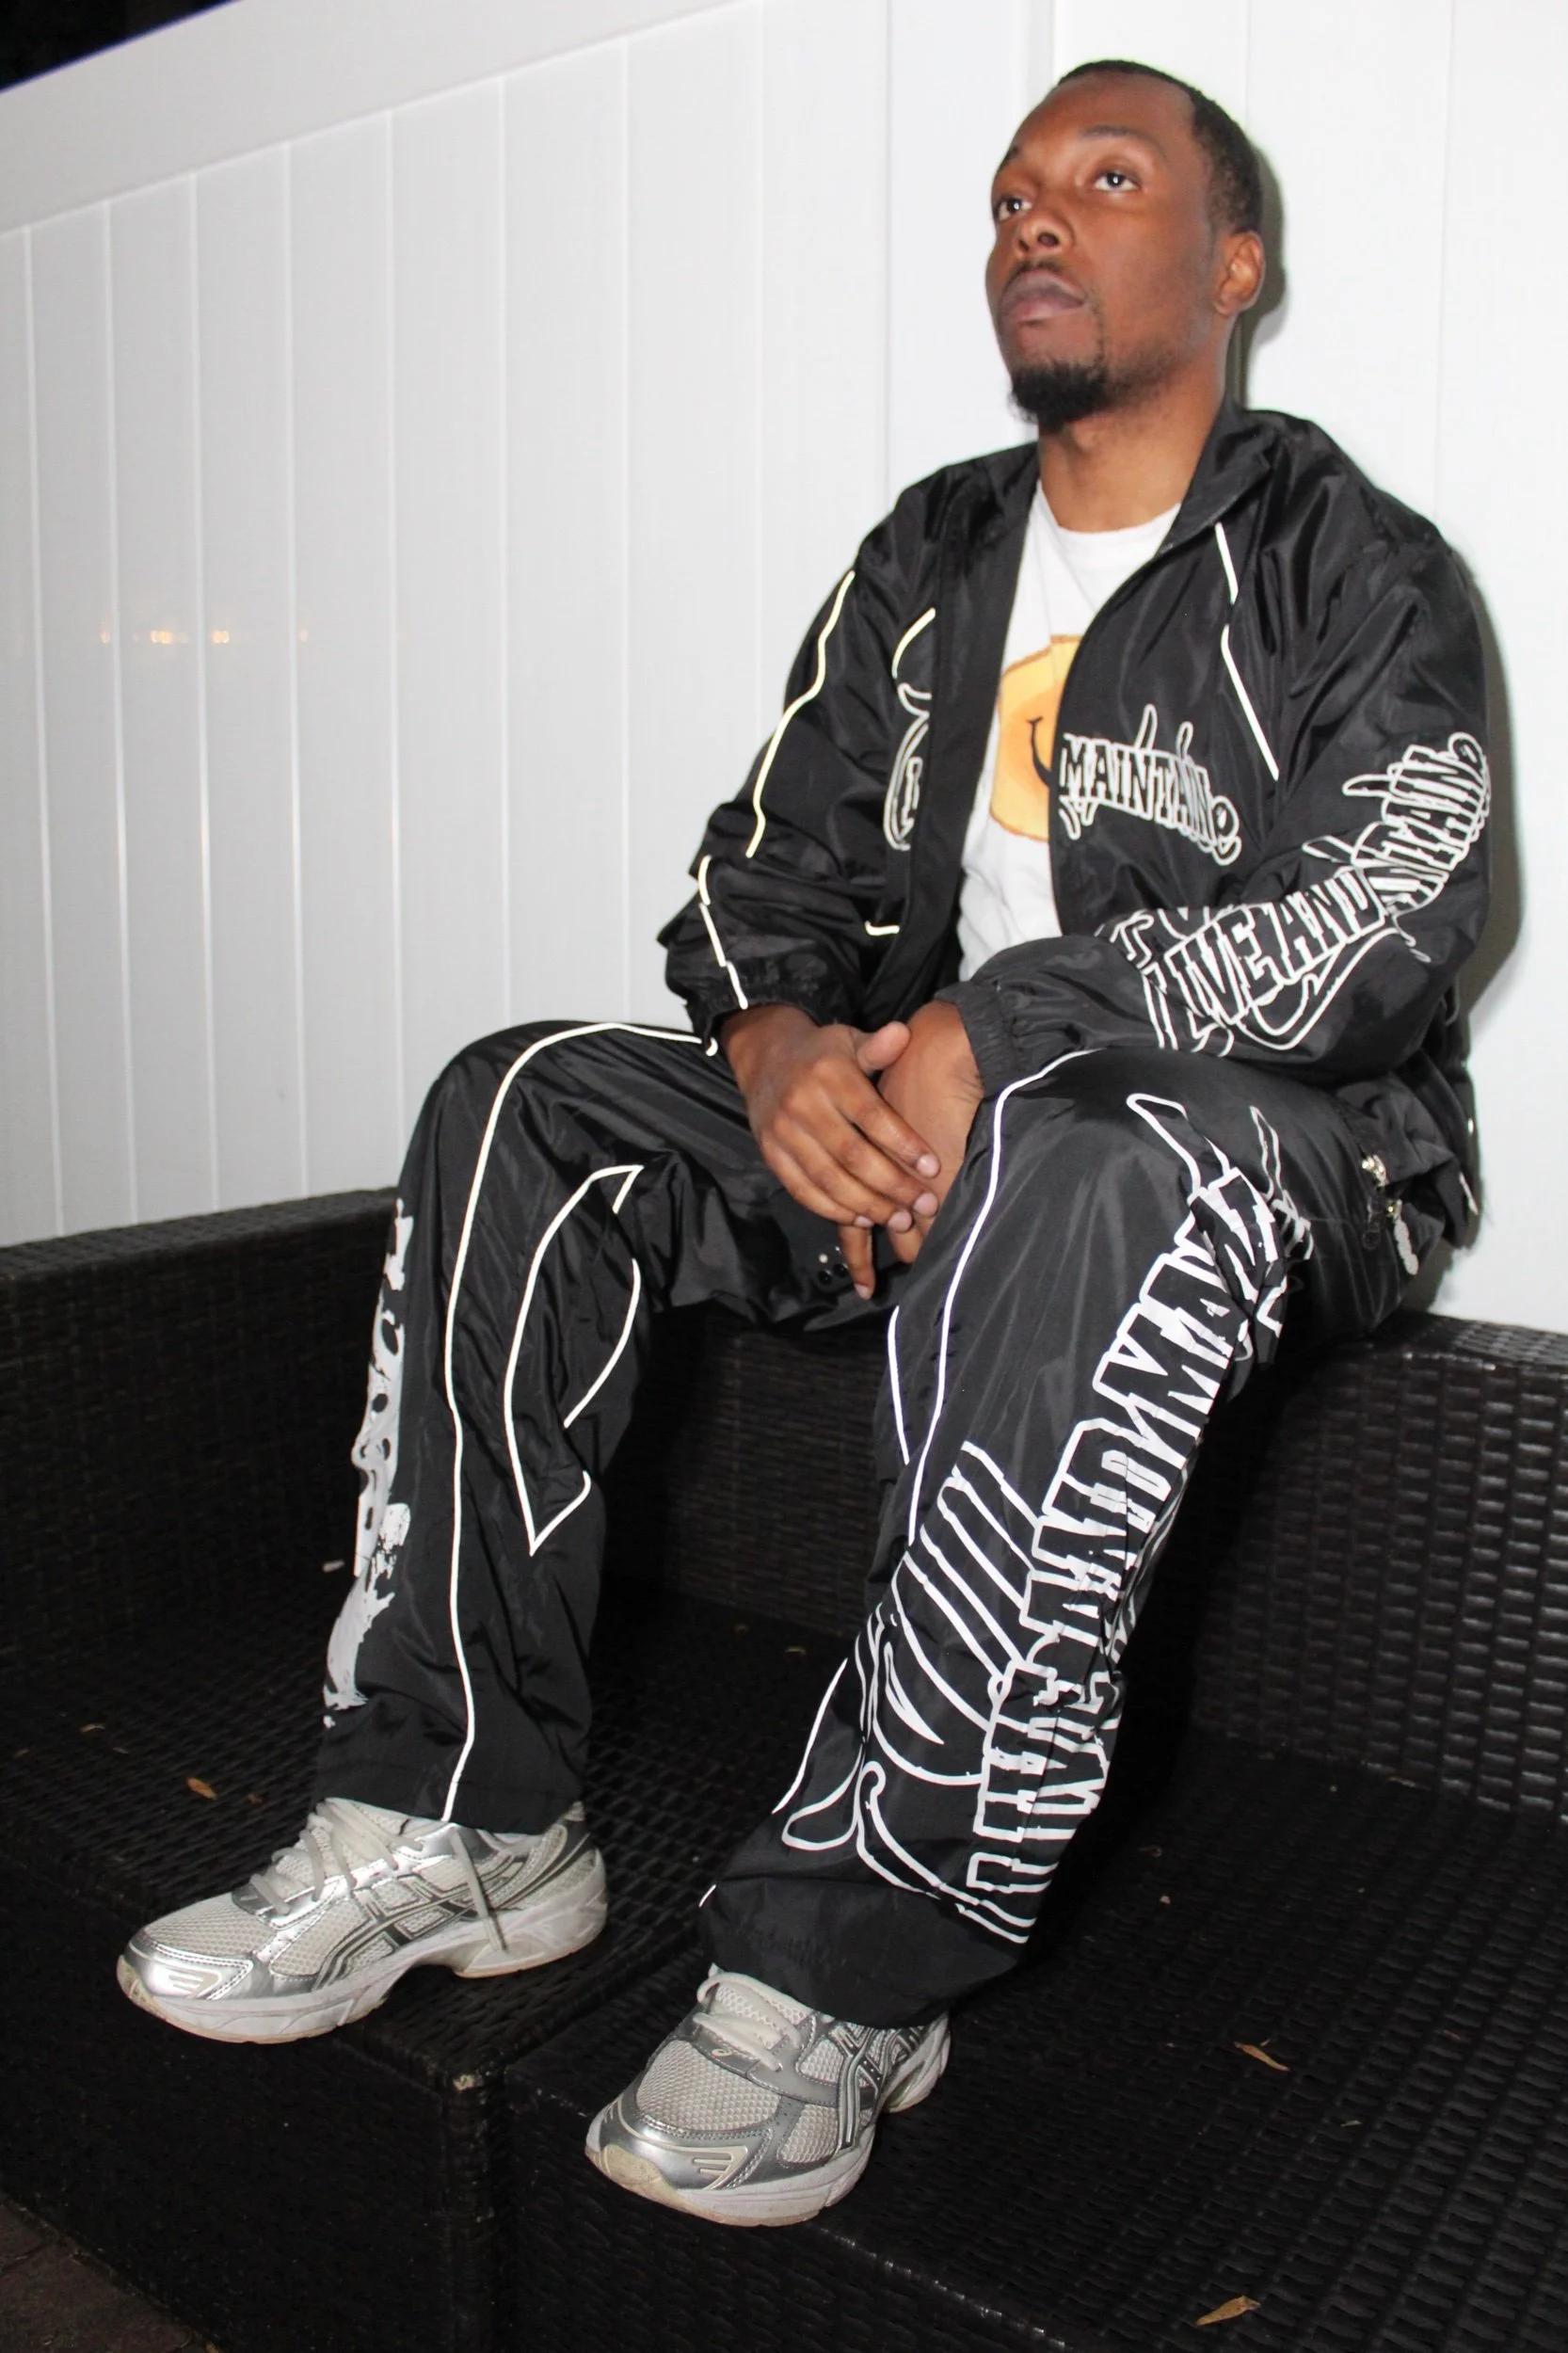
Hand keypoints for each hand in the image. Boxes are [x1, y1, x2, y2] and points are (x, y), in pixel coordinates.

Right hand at [720, 1007, 941, 1275]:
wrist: (764, 1056)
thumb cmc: (822, 1053)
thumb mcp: (849, 1040)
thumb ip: (878, 1047)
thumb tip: (903, 1034)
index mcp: (829, 1074)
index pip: (871, 1116)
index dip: (903, 1144)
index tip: (932, 1167)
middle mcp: (803, 1104)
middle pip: (852, 1155)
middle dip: (892, 1185)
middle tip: (923, 1205)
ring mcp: (783, 1132)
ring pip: (828, 1178)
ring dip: (866, 1205)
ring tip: (898, 1218)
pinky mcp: (771, 1153)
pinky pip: (802, 1189)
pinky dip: (832, 1209)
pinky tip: (860, 1218)